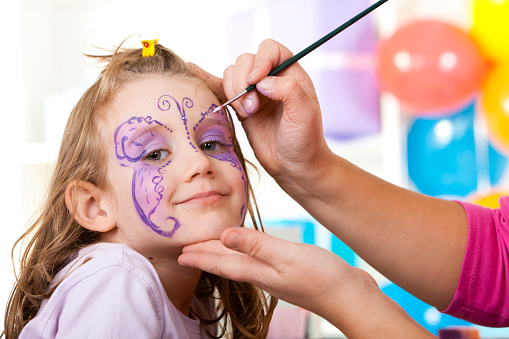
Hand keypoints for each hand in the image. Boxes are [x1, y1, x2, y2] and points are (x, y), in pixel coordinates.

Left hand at [178, 227, 434, 337]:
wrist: (351, 298)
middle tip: (188, 251)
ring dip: (224, 256)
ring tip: (212, 250)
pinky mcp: (290, 272)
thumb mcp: (287, 256)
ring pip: (242, 263)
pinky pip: (259, 261)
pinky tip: (251, 252)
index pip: (223, 262)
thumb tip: (225, 237)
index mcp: (260, 271)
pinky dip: (247, 254)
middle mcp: (264, 275)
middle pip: (229, 264)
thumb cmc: (323, 278)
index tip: (181, 252)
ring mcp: (277, 276)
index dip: (201, 256)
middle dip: (207, 256)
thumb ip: (256, 245)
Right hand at [222, 39, 333, 190]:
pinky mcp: (240, 108)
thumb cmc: (305, 140)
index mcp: (290, 74)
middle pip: (245, 61)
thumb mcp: (305, 113)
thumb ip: (288, 90)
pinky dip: (208, 81)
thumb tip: (261, 81)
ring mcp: (254, 94)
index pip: (270, 50)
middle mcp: (270, 79)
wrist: (294, 167)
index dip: (260, 60)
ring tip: (246, 114)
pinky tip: (195, 71)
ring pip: (231, 75)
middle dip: (242, 82)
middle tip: (252, 108)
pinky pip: (221, 89)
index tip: (256, 81)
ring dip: (233, 92)